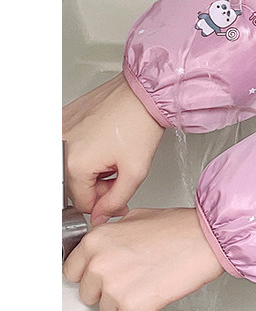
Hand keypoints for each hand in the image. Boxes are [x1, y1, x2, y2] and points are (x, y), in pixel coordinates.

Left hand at [62, 207, 224, 310]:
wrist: (207, 239)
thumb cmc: (180, 228)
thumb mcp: (138, 217)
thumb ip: (114, 232)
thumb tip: (107, 244)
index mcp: (96, 240)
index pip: (72, 270)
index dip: (90, 273)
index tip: (101, 275)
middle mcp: (100, 263)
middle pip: (88, 293)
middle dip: (107, 289)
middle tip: (131, 279)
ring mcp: (114, 286)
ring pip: (106, 310)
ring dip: (124, 303)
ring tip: (146, 284)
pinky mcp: (132, 306)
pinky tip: (152, 295)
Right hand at [63, 72, 164, 224]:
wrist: (143, 94)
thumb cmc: (141, 123)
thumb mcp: (135, 172)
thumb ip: (115, 201)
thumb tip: (100, 216)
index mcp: (74, 164)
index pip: (83, 203)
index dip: (105, 201)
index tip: (120, 191)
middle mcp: (59, 147)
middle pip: (75, 186)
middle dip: (99, 184)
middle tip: (120, 170)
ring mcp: (58, 131)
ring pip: (71, 167)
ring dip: (92, 168)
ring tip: (112, 152)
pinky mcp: (61, 119)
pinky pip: (68, 147)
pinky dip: (85, 150)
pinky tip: (102, 141)